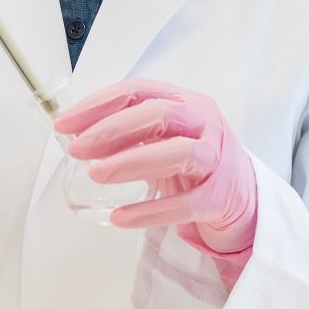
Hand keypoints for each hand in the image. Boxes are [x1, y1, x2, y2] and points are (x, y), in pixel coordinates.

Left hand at [54, 79, 257, 258]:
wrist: (243, 195)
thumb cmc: (194, 159)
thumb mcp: (166, 135)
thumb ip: (130, 130)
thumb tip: (76, 134)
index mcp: (185, 101)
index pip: (139, 91)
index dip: (98, 105)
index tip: (65, 124)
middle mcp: (204, 122)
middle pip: (159, 114)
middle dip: (113, 130)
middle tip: (79, 149)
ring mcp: (216, 159)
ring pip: (178, 153)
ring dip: (132, 162)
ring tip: (97, 175)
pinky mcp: (219, 197)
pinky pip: (185, 204)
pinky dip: (150, 212)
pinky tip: (121, 218)